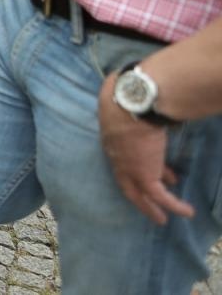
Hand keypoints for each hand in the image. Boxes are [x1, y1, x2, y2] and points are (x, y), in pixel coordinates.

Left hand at [98, 73, 193, 224]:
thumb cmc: (125, 92)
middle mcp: (115, 155)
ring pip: (140, 194)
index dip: (136, 164)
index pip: (123, 155)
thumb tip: (124, 77)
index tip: (152, 168)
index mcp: (110, 136)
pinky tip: (187, 211)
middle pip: (125, 180)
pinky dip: (173, 205)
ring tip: (162, 219)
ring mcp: (128, 167)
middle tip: (147, 202)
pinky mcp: (145, 175)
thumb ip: (121, 90)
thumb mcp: (117, 92)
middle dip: (137, 192)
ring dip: (151, 207)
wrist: (132, 103)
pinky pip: (160, 196)